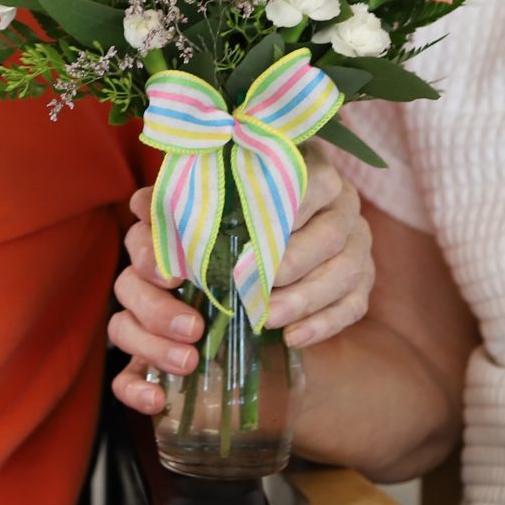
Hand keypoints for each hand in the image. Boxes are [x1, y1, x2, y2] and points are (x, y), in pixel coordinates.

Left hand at [108, 144, 374, 413]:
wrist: (279, 229)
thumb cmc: (235, 207)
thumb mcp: (209, 193)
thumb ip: (178, 197)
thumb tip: (140, 207)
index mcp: (311, 165)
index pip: (308, 179)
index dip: (279, 211)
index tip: (245, 239)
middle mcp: (344, 200)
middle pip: (329, 232)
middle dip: (288, 265)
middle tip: (250, 288)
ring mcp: (359, 241)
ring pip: (345, 271)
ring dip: (304, 300)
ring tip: (267, 320)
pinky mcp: (364, 278)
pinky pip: (355, 304)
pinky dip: (325, 324)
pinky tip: (294, 339)